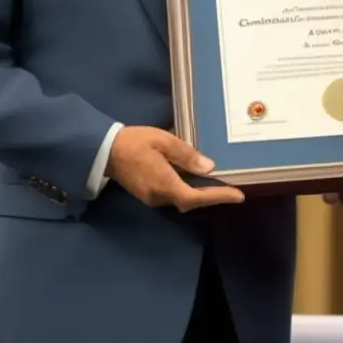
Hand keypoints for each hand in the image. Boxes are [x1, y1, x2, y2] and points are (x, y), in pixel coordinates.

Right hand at [107, 126, 244, 211]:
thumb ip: (186, 155)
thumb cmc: (134, 142)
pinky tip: (194, 178)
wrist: (104, 150)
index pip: (197, 197)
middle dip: (211, 195)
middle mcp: (159, 197)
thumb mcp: (163, 141)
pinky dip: (186, 188)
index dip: (219, 196)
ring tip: (216, 182)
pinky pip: (172, 194)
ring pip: (181, 198)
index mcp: (165, 184)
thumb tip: (209, 167)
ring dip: (199, 192)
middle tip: (231, 188)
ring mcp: (152, 198)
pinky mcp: (147, 194)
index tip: (239, 195)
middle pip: (191, 201)